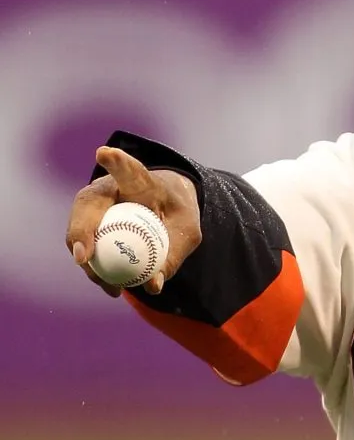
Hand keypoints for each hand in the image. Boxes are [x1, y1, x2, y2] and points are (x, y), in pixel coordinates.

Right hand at [65, 147, 201, 297]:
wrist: (164, 208)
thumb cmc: (177, 213)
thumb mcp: (187, 231)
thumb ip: (173, 254)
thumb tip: (153, 285)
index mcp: (140, 180)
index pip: (128, 169)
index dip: (116, 161)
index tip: (104, 153)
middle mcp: (109, 188)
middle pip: (88, 204)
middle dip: (81, 228)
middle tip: (84, 257)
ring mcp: (94, 207)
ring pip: (80, 230)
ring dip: (88, 260)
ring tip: (111, 286)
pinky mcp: (88, 226)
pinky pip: (85, 248)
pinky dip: (95, 269)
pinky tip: (112, 286)